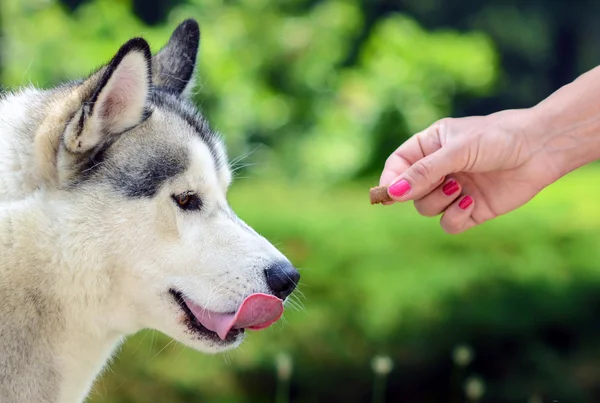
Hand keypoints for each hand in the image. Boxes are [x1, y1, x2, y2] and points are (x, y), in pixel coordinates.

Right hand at [379, 108, 559, 233]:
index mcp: (430, 146)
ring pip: (426, 209)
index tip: (388, 193)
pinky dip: (455, 217)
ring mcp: (454, 190)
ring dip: (439, 202)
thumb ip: (423, 173)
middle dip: (421, 190)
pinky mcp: (471, 209)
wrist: (540, 149)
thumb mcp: (457, 151)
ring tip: (459, 187)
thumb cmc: (498, 138)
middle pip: (409, 192)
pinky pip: (448, 224)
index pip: (397, 165)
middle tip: (441, 182)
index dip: (390, 180)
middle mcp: (439, 170)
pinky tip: (470, 202)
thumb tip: (392, 193)